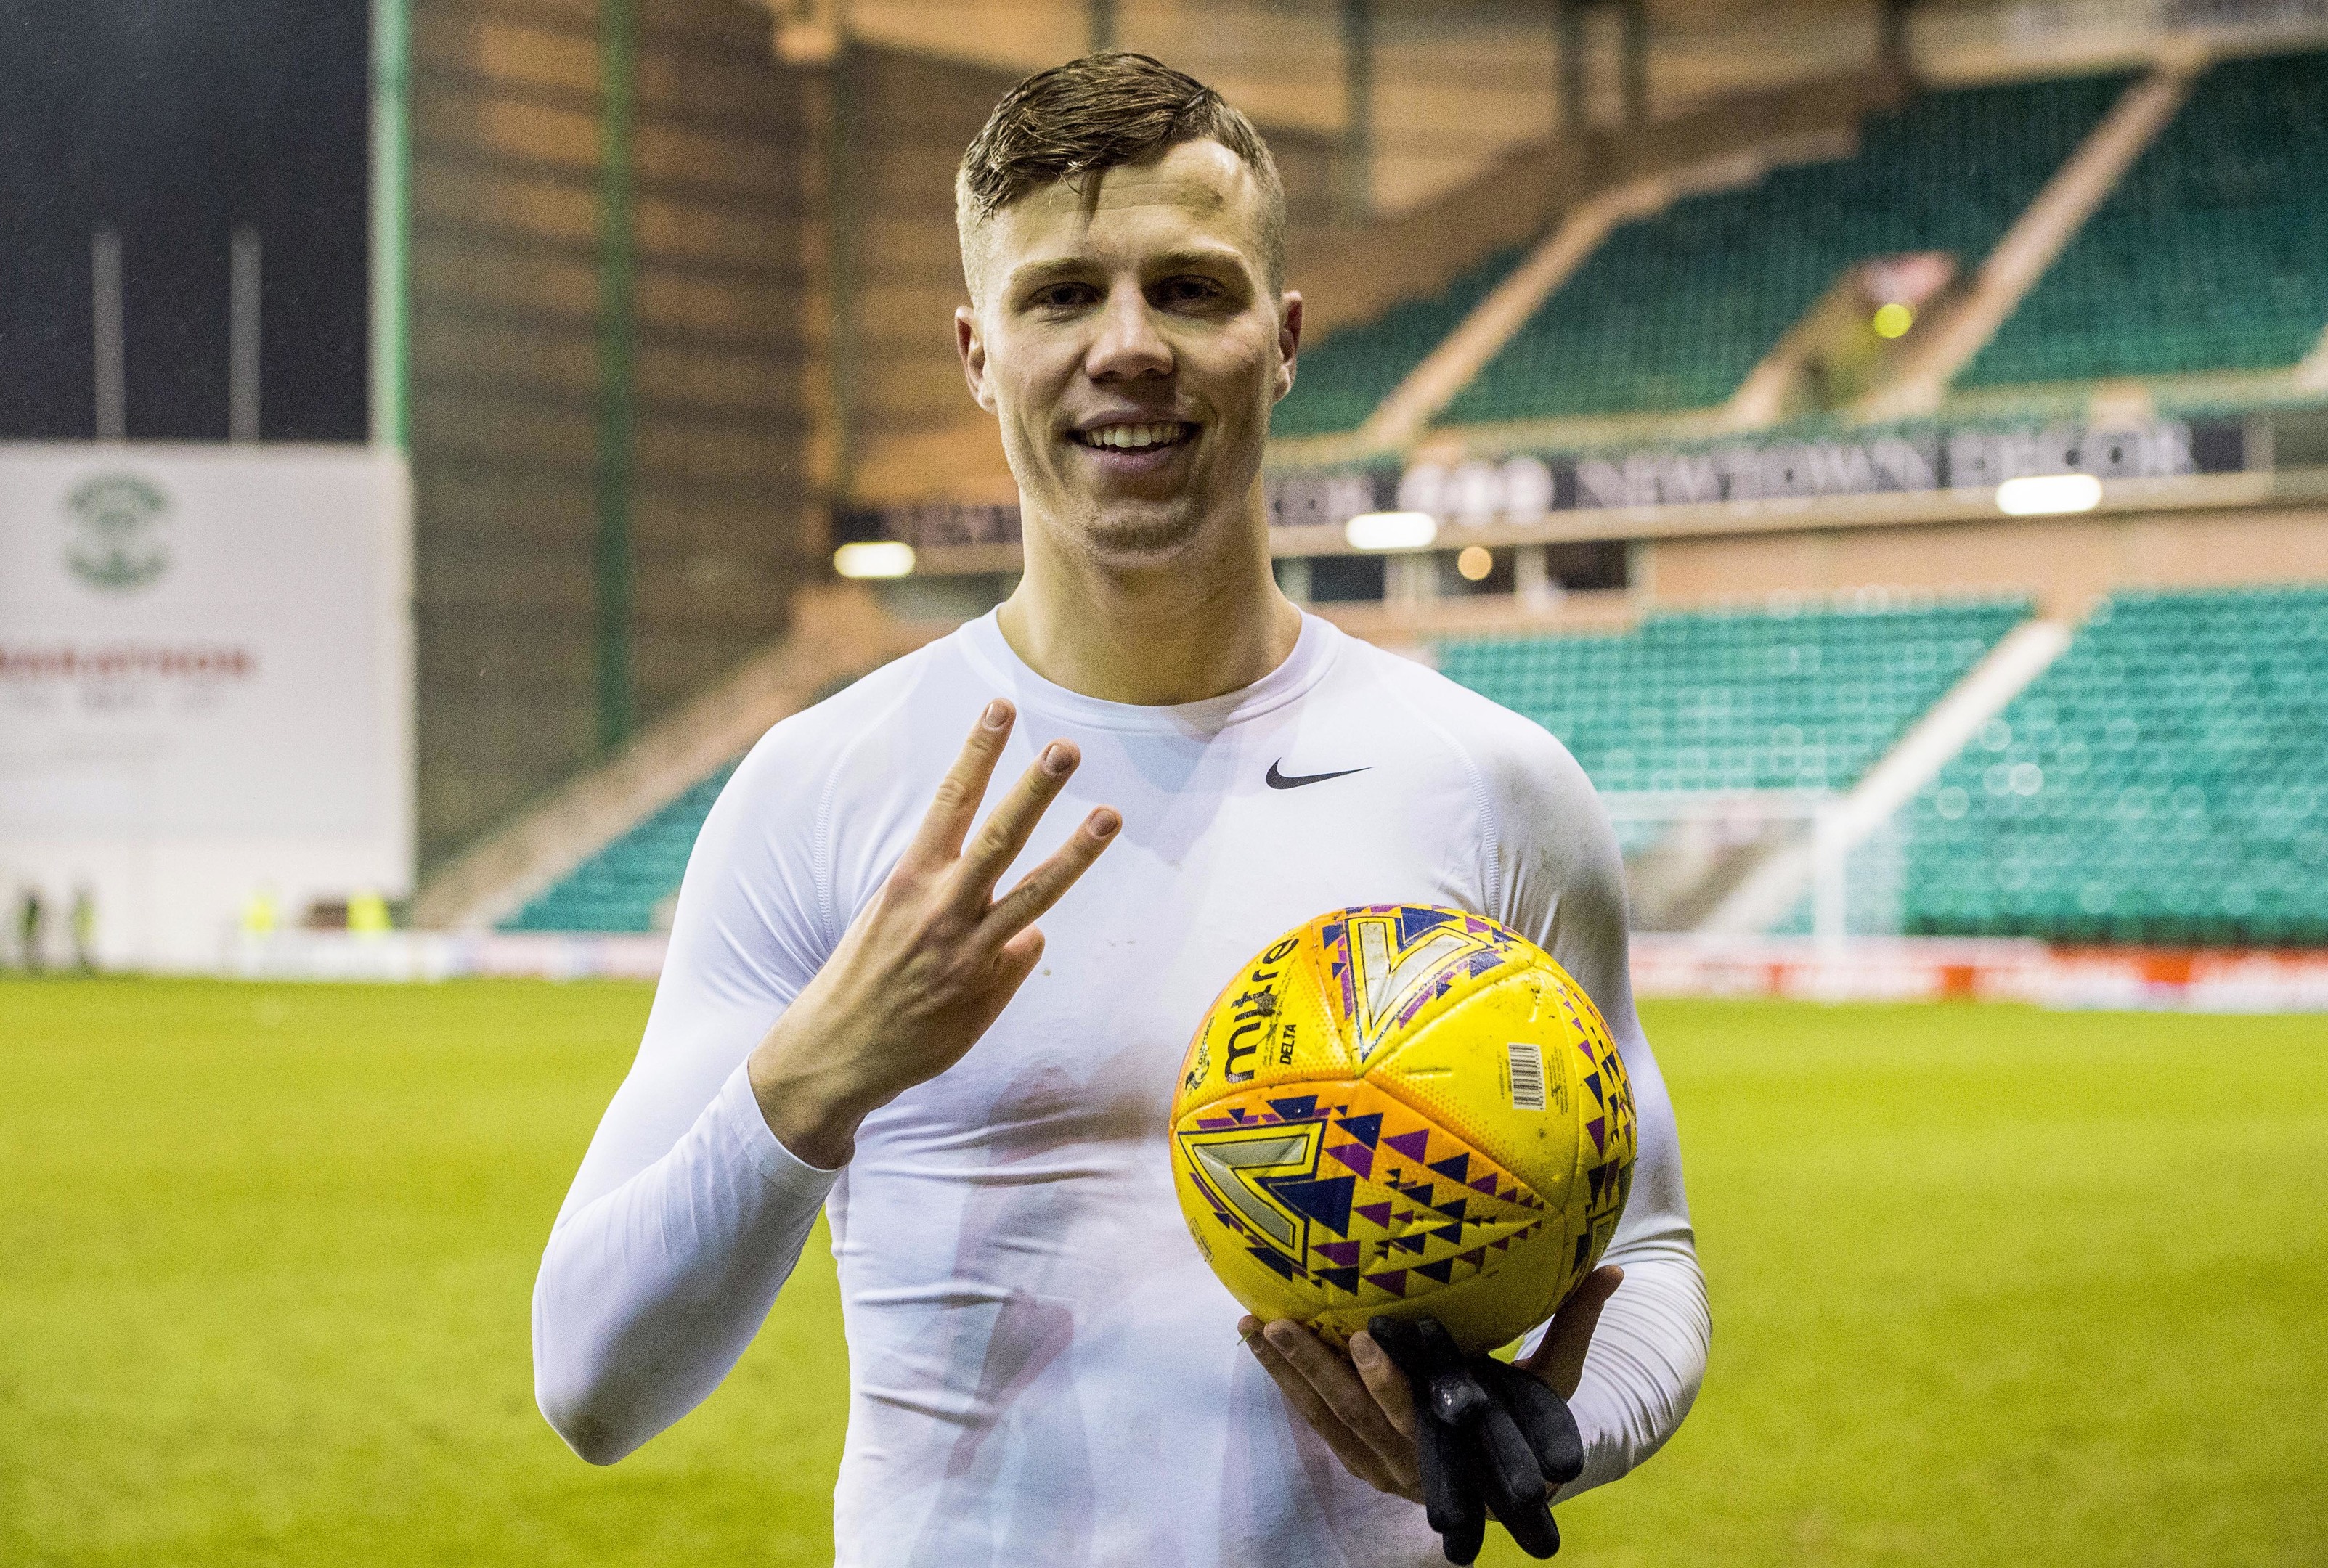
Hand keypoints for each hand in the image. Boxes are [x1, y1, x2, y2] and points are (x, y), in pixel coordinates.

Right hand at [747, 699, 1119, 1166]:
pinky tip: (987, 968)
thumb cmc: (865, 976)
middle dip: (1034, 790)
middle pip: (997, 837)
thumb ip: (946, 895)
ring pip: (1034, 893)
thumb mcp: (888, 917)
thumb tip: (1014, 903)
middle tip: (1067, 747)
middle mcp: (940, 909)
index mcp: (908, 880)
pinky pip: (1023, 953)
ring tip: (1110, 814)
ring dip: (1077, 852)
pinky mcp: (988, 990)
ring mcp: (968, 951)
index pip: (949, 802)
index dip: (978, 753)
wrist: (838, 1053)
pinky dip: (1018, 949)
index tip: (1001, 707)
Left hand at [1239, 1266, 1624, 1503]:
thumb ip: (1574, 1324)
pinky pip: (1313, 1423)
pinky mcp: (1356, 1460)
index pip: (1416, 1412)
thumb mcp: (1554, 1380)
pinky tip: (1257, 1344)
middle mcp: (1411, 1462)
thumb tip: (1614, 1270)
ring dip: (1287, 1374)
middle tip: (1281, 1324)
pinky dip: (1285, 1385)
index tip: (1365, 1332)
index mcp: (1457, 1443)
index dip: (1388, 1380)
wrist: (1510, 1482)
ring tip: (1254, 1325)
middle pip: (1355, 1416)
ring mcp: (1379, 1466)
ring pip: (1324, 1418)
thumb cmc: (1530, 1418)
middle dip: (1316, 1371)